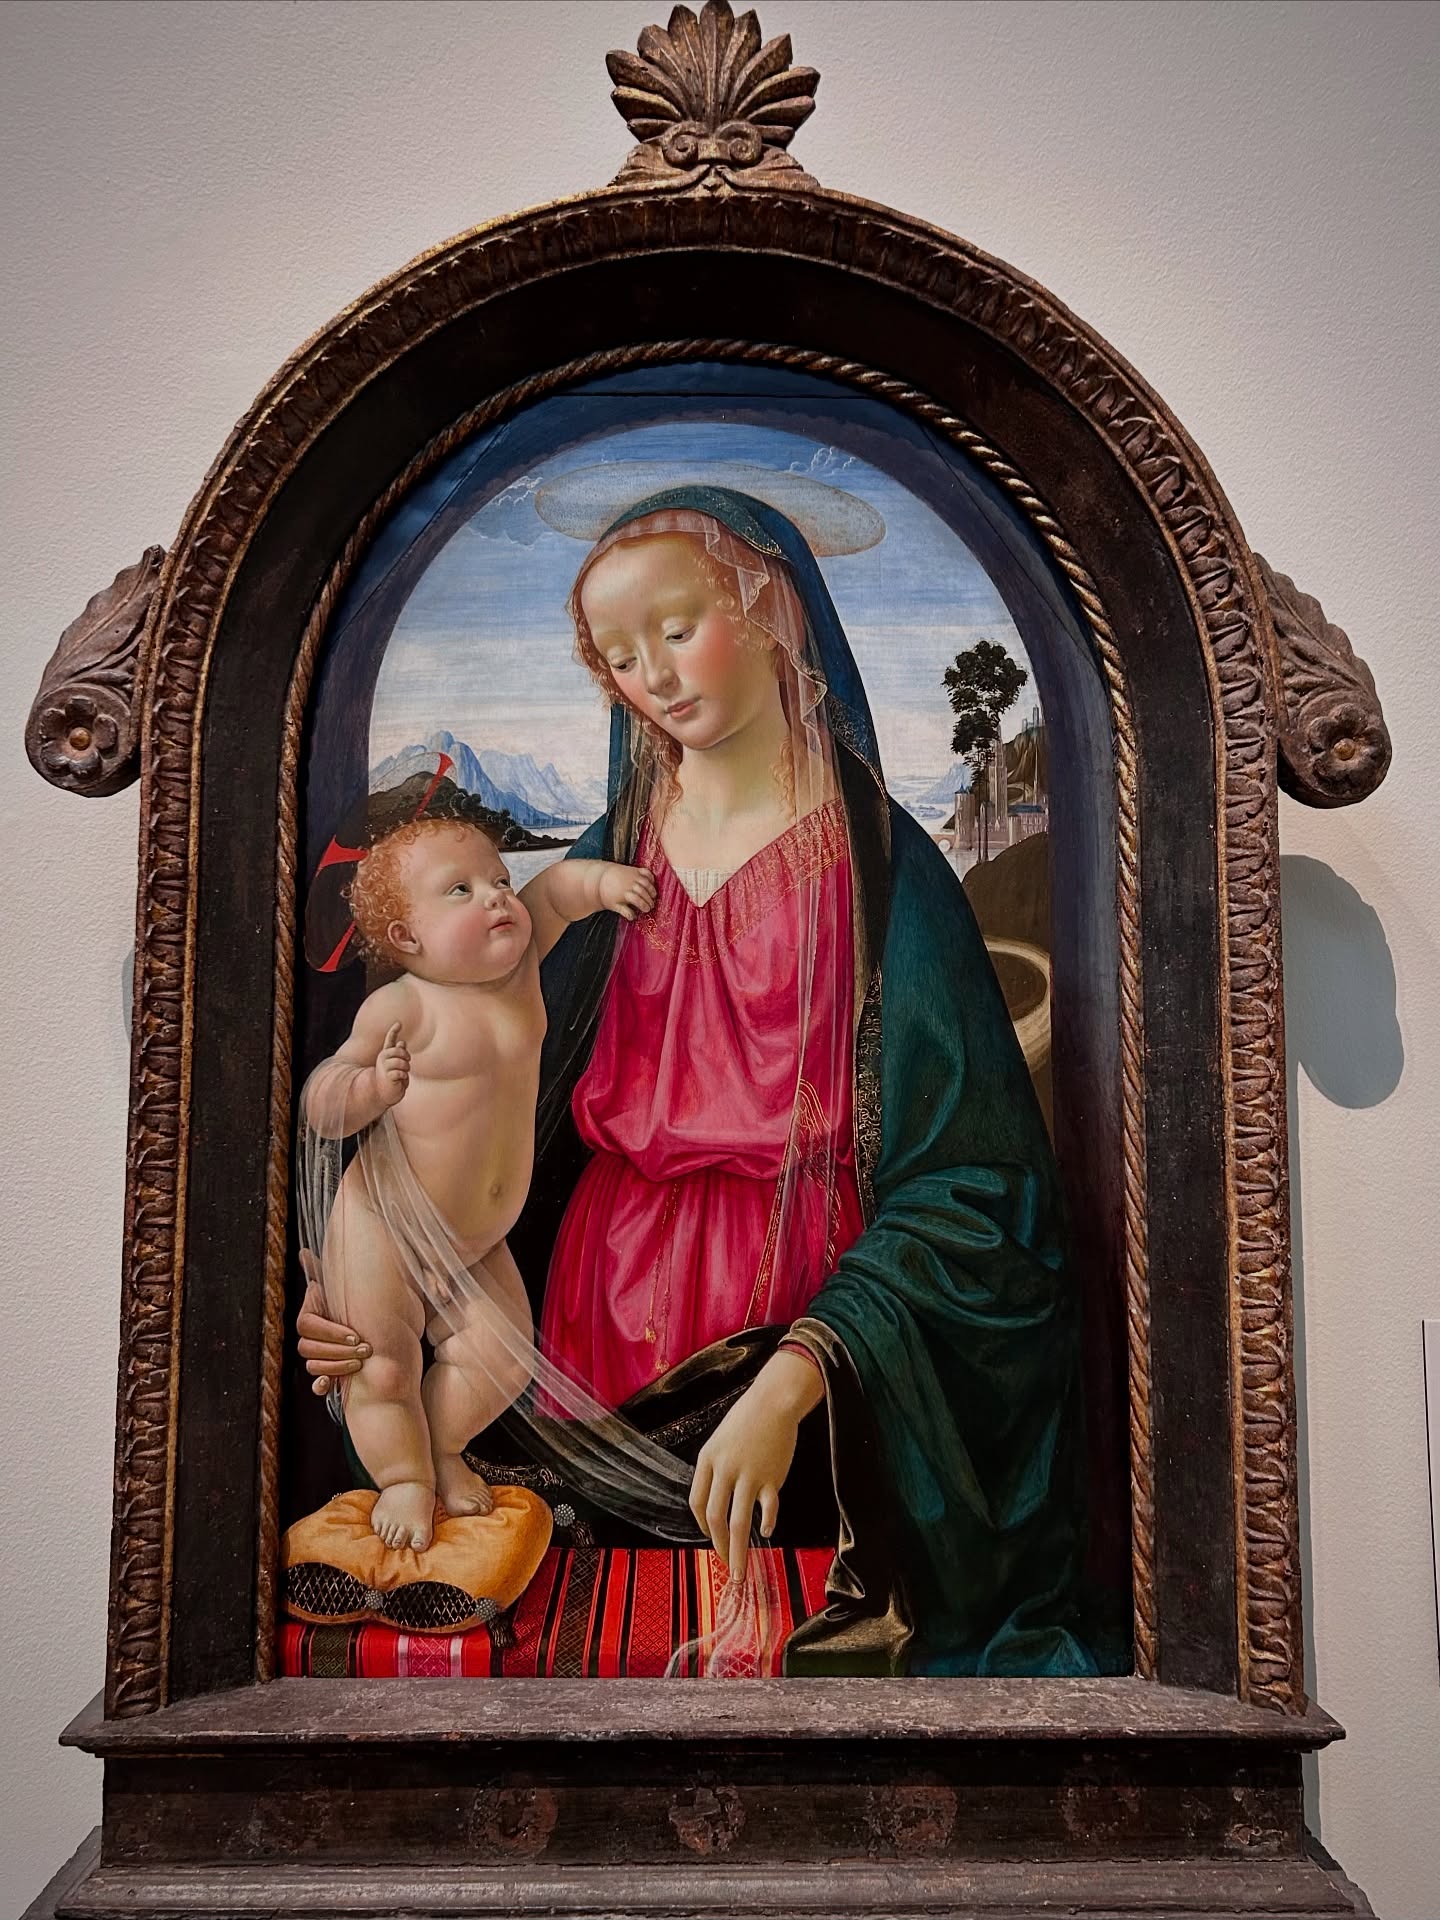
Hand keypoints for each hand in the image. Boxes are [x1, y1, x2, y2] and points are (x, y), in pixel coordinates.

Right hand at [296, 1250, 369, 1395]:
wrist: (399, 1336)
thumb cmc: (383, 1308)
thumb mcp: (367, 1287)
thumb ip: (342, 1270)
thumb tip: (308, 1253)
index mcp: (317, 1310)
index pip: (307, 1322)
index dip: (330, 1331)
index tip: (355, 1334)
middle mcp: (314, 1332)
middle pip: (306, 1345)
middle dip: (337, 1349)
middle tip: (365, 1349)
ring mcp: (320, 1353)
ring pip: (311, 1363)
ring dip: (335, 1365)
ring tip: (360, 1362)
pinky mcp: (330, 1372)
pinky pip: (316, 1382)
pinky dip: (321, 1384)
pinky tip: (330, 1384)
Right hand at [372, 1022, 409, 1107]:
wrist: (385, 1094)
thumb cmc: (393, 1080)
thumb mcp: (398, 1065)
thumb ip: (400, 1054)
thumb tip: (402, 1042)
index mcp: (386, 1054)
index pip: (390, 1040)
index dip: (394, 1031)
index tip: (399, 1023)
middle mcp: (383, 1058)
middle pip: (399, 1050)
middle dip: (406, 1057)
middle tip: (405, 1067)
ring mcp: (384, 1066)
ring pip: (402, 1062)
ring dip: (405, 1069)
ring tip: (402, 1075)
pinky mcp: (387, 1075)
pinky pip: (401, 1072)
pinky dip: (403, 1077)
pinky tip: (399, 1080)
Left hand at [600, 864, 657, 921]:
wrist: (600, 878)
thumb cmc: (608, 894)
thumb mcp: (614, 905)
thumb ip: (624, 911)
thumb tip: (633, 917)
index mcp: (624, 894)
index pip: (638, 901)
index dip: (644, 906)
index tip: (647, 910)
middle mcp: (630, 884)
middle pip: (644, 892)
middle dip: (649, 900)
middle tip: (651, 905)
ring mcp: (633, 876)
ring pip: (647, 883)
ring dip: (652, 890)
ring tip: (653, 896)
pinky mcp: (634, 869)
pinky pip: (646, 872)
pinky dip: (651, 877)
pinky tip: (652, 883)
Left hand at [688, 1350, 822, 1580]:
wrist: (774, 1401)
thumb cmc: (748, 1418)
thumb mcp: (721, 1440)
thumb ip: (717, 1470)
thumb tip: (719, 1502)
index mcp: (707, 1460)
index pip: (696, 1502)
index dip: (702, 1525)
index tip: (711, 1537)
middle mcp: (724, 1470)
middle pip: (715, 1518)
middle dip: (720, 1547)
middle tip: (726, 1566)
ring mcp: (748, 1475)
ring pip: (738, 1522)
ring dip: (738, 1551)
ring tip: (741, 1571)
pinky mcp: (771, 1477)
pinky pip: (767, 1508)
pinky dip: (767, 1522)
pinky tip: (767, 1530)